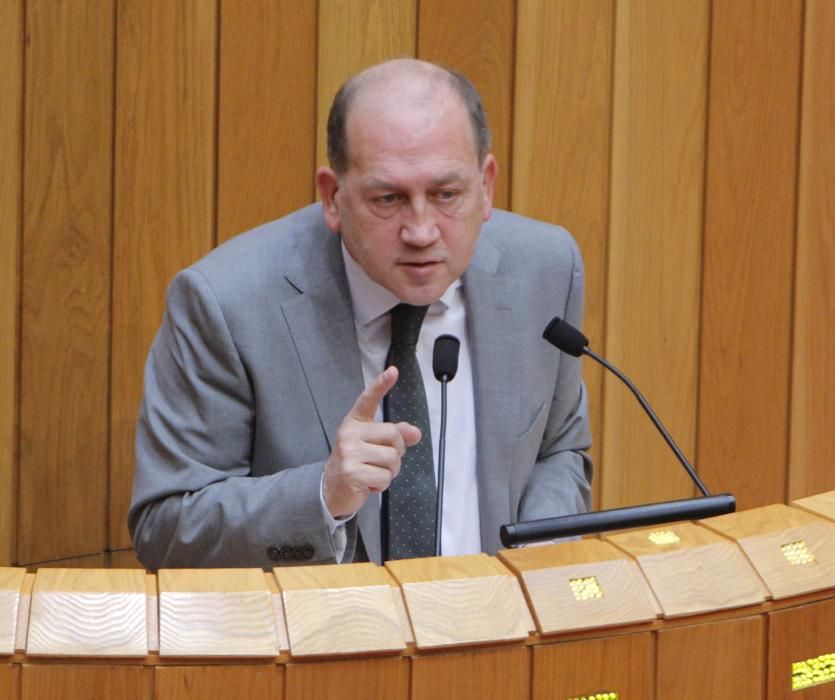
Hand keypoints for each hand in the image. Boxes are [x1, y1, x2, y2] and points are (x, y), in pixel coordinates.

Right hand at [323, 367, 420, 516]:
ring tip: (373, 473)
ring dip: (390, 472)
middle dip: (396, 452)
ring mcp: (349, 453)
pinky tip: (368, 485)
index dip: (381, 385)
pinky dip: (382, 485)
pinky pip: (384, 477)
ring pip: (392, 459)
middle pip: (394, 435)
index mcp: (355, 423)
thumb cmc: (356, 464)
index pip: (368, 400)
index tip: (393, 371)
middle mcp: (349, 434)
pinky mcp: (352, 473)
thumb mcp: (373, 446)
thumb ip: (395, 437)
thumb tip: (415, 433)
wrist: (332, 490)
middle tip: (381, 462)